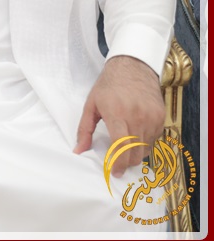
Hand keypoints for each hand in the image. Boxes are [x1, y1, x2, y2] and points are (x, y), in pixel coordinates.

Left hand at [74, 55, 164, 176]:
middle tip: (118, 165)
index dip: (118, 163)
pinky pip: (154, 139)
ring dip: (135, 154)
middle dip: (126, 163)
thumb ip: (84, 130)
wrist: (132, 68)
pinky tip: (135, 137)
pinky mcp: (161, 117)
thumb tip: (79, 150)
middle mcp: (137, 117)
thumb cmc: (108, 86)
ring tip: (125, 150)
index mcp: (117, 114)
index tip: (114, 172)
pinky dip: (145, 144)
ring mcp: (152, 118)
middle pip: (135, 152)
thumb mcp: (91, 105)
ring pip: (146, 148)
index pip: (121, 146)